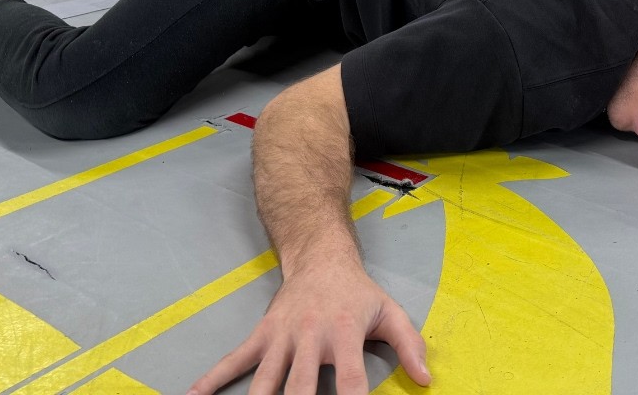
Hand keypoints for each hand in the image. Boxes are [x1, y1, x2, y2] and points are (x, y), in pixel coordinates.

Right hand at [187, 264, 430, 394]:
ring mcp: (281, 337)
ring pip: (264, 382)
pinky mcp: (262, 335)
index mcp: (344, 334)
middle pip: (300, 388)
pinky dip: (210, 381)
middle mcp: (310, 337)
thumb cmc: (357, 292)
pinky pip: (233, 361)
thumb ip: (410, 345)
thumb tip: (426, 379)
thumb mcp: (390, 312)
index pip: (351, 382)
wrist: (320, 256)